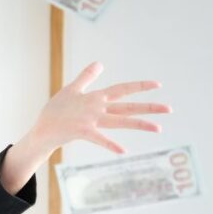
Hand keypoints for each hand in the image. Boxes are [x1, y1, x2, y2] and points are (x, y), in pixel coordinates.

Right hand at [31, 61, 171, 155]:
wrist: (42, 130)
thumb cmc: (55, 111)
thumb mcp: (70, 90)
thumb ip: (86, 77)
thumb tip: (100, 63)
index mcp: (95, 97)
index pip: (122, 89)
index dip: (140, 86)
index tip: (158, 85)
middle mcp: (97, 107)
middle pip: (128, 106)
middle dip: (149, 107)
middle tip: (170, 109)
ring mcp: (90, 120)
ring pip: (120, 121)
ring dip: (140, 124)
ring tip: (158, 128)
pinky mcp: (81, 132)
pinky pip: (99, 139)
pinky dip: (110, 144)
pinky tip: (123, 150)